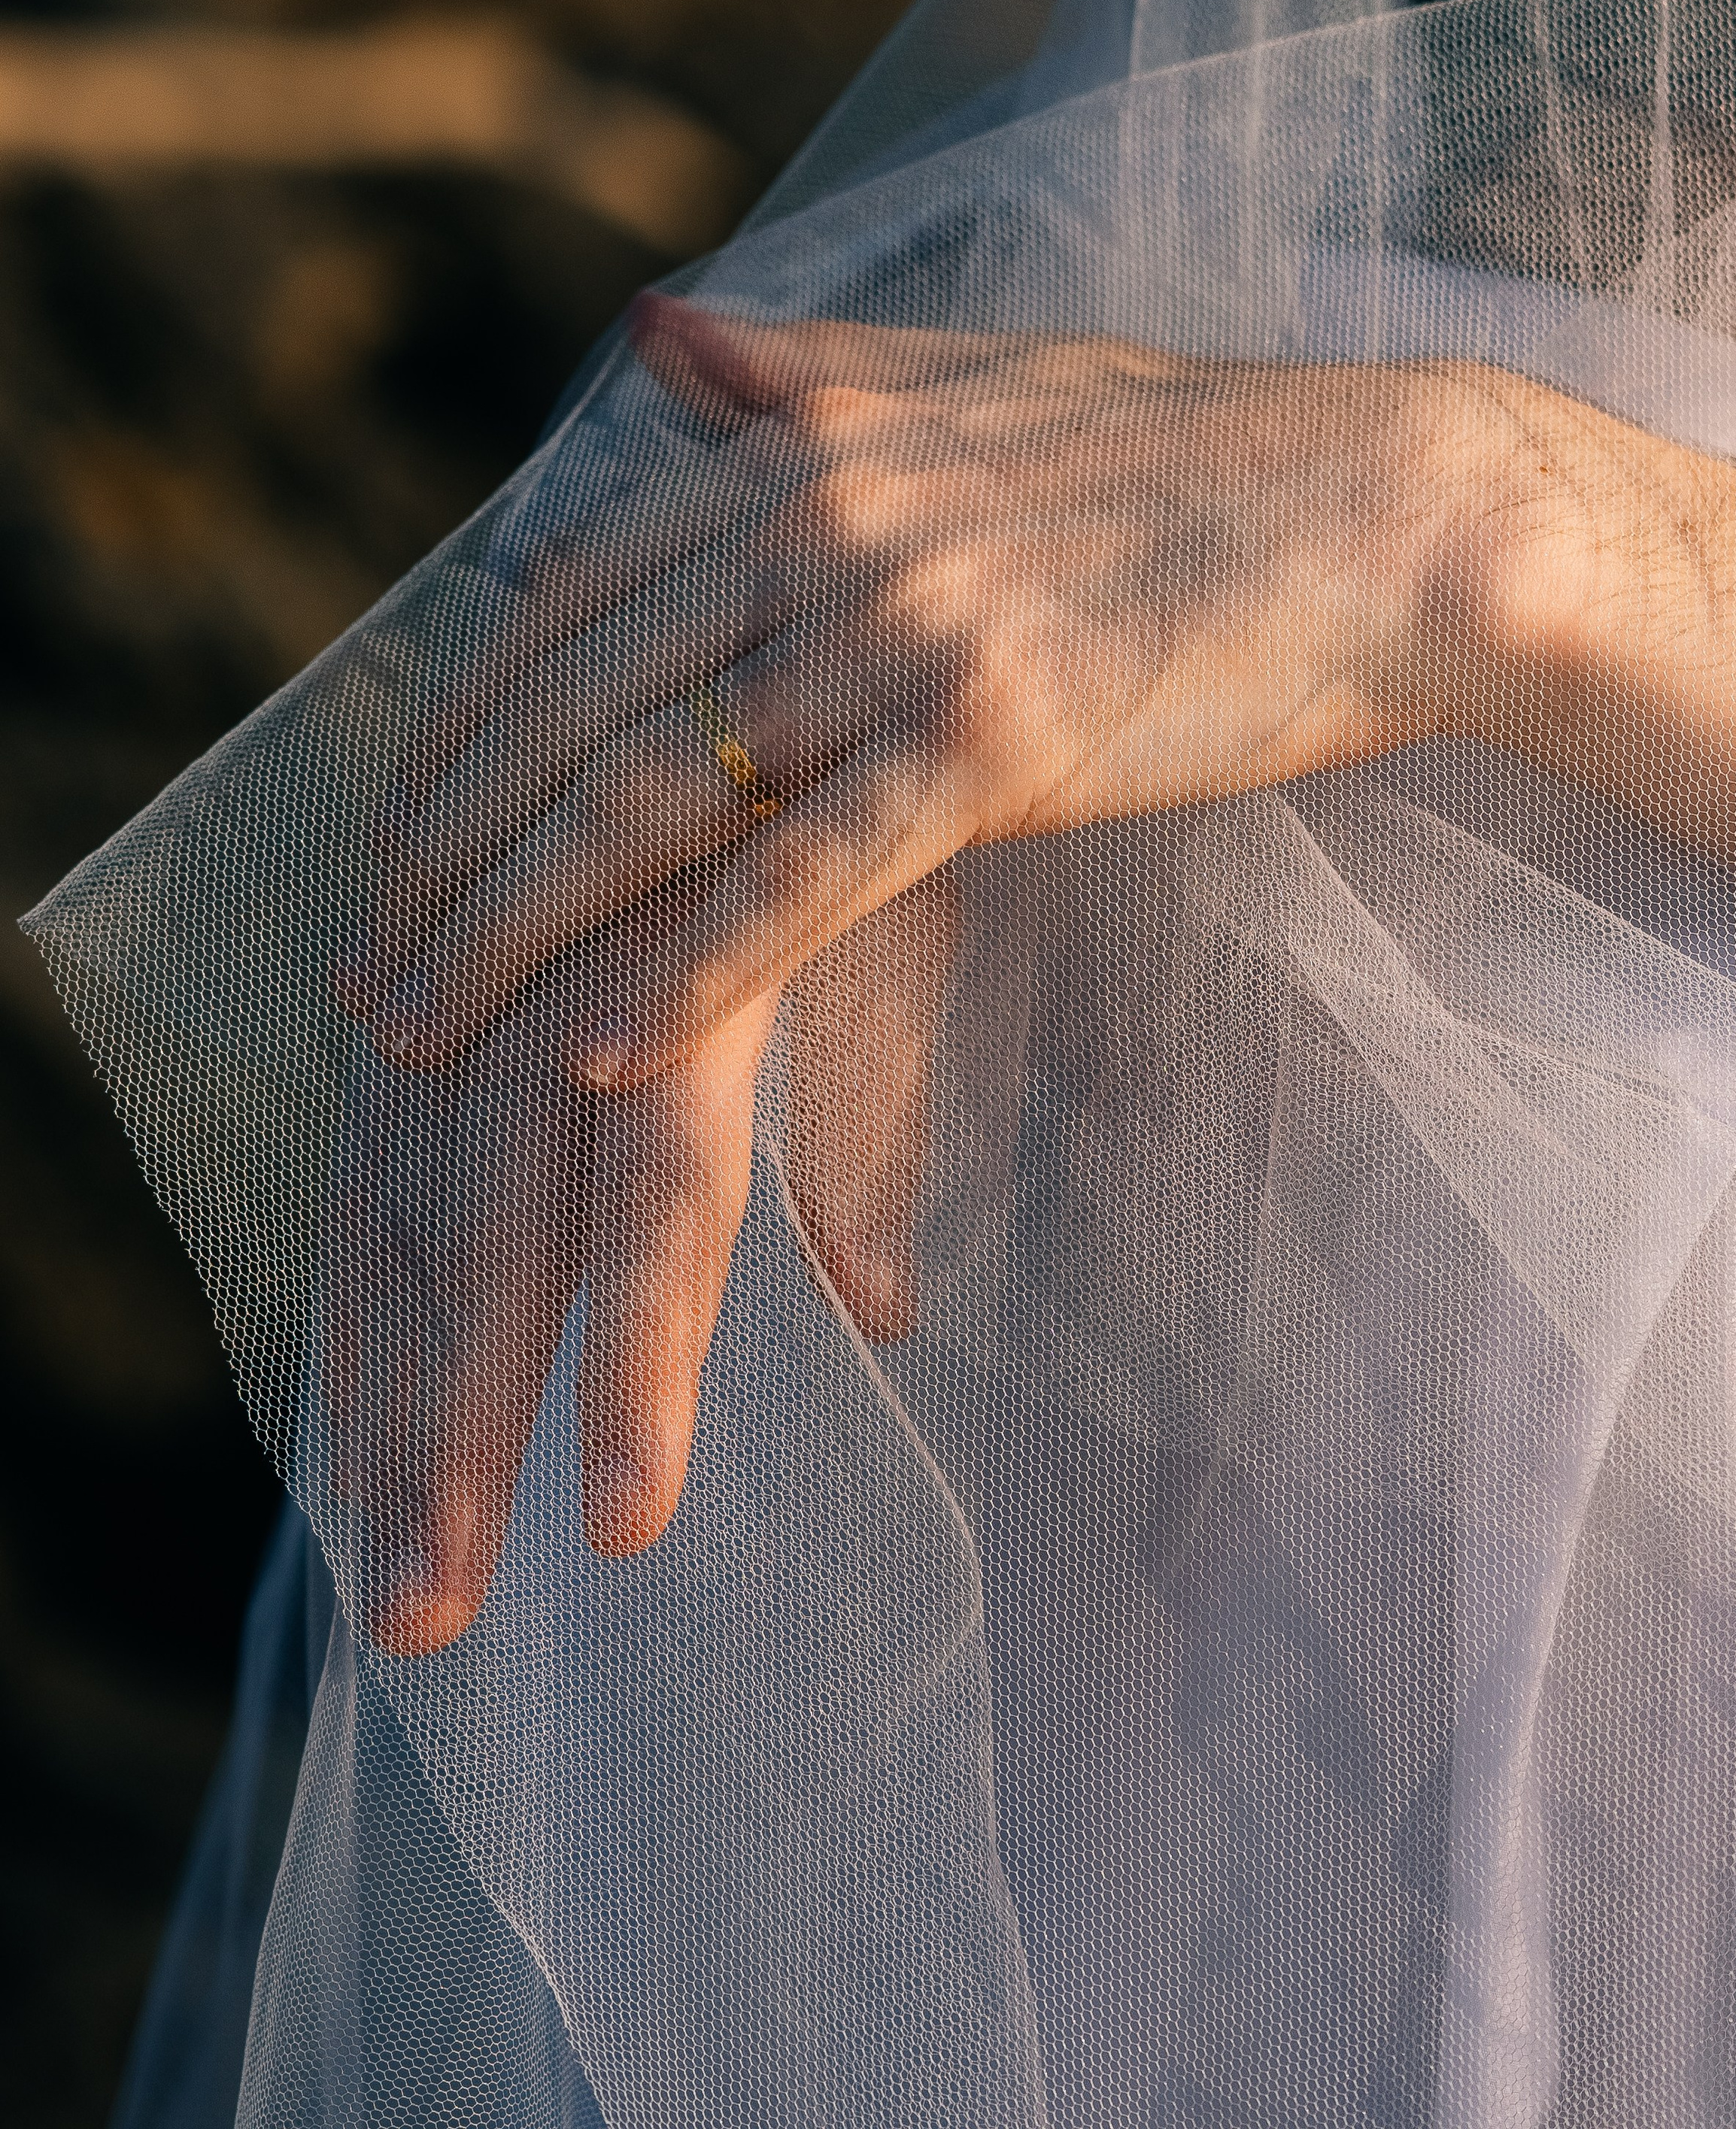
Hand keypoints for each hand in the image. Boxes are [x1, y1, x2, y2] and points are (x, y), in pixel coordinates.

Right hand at [334, 871, 952, 1654]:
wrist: (741, 620)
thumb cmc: (851, 810)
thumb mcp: (887, 949)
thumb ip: (864, 1121)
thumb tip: (888, 1307)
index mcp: (700, 967)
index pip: (658, 1191)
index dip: (640, 1356)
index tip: (629, 1526)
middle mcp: (558, 975)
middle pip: (492, 1220)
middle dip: (457, 1423)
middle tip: (429, 1616)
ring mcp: (466, 987)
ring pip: (402, 1205)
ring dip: (383, 1394)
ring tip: (377, 1577)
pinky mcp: (417, 998)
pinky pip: (367, 1152)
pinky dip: (353, 1290)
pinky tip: (344, 1422)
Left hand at [341, 294, 1478, 1087]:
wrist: (1397, 511)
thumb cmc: (1198, 462)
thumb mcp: (980, 385)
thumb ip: (805, 372)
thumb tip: (654, 333)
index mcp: (809, 447)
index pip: (567, 606)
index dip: (454, 737)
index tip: (387, 843)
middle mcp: (830, 523)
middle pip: (573, 713)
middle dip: (444, 860)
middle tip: (362, 980)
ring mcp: (910, 626)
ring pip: (655, 799)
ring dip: (514, 932)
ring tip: (422, 1035)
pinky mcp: (1001, 737)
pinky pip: (802, 873)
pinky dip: (685, 966)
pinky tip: (590, 1048)